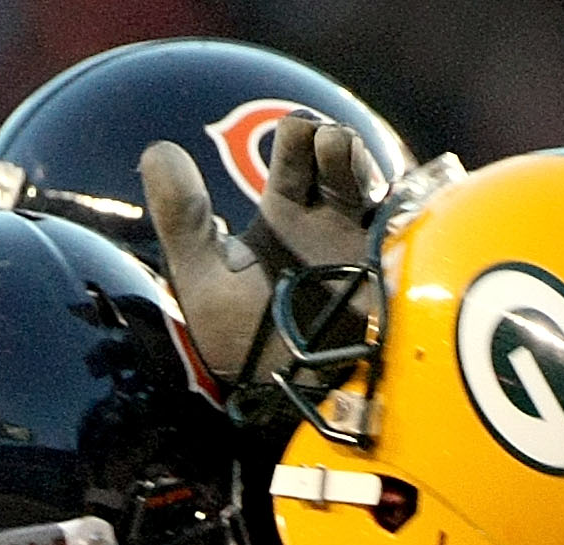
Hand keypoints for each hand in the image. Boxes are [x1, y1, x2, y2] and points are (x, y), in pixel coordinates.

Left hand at [139, 116, 382, 381]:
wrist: (281, 393)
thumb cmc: (240, 341)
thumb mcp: (202, 278)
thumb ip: (180, 218)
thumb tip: (157, 149)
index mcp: (286, 213)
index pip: (299, 146)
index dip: (299, 132)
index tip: (293, 146)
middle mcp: (328, 220)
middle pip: (341, 150)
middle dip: (333, 139)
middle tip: (324, 151)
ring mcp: (361, 243)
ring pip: (375, 177)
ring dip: (359, 159)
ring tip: (346, 165)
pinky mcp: (391, 269)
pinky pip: (407, 220)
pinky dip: (396, 200)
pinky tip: (378, 200)